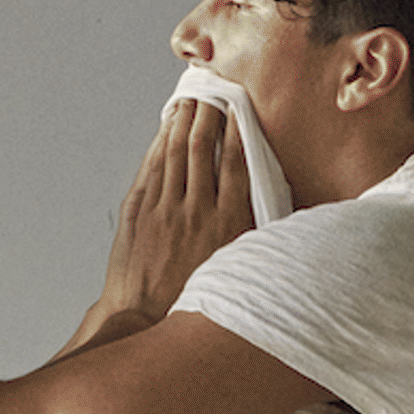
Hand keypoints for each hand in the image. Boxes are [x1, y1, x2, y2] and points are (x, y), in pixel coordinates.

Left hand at [101, 97, 256, 323]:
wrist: (145, 321)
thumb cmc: (196, 300)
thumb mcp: (239, 269)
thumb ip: (255, 235)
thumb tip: (275, 210)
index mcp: (228, 222)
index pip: (235, 160)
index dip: (236, 128)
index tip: (238, 108)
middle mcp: (196, 210)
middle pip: (202, 147)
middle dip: (207, 114)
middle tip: (211, 92)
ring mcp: (163, 210)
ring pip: (173, 153)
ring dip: (181, 123)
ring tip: (188, 102)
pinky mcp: (138, 214)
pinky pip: (150, 170)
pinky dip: (157, 146)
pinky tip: (163, 133)